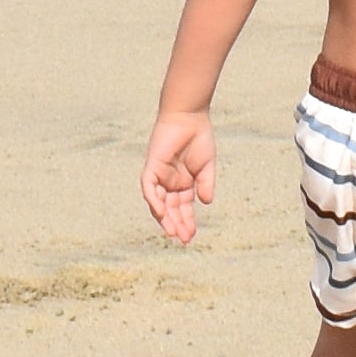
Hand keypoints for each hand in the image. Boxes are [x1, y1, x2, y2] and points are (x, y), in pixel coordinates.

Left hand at [142, 109, 216, 244]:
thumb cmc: (199, 138)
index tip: (191, 236)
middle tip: (183, 239)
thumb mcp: (206, 166)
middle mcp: (169, 183)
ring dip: (165, 218)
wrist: (189, 116)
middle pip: (171, 209)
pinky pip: (149, 188)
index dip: (186, 222)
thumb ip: (205, 184)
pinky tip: (161, 212)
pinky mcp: (151, 167)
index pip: (183, 209)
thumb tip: (206, 203)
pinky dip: (153, 200)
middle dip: (177, 224)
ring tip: (172, 232)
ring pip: (158, 203)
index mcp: (183, 184)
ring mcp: (159, 176)